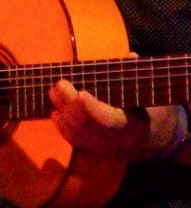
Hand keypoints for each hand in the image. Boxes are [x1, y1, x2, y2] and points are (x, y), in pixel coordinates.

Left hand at [48, 77, 178, 161]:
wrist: (153, 138)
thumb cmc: (147, 107)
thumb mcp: (148, 93)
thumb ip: (138, 76)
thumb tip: (130, 56)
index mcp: (135, 126)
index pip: (111, 120)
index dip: (94, 109)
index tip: (81, 94)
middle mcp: (119, 141)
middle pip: (90, 126)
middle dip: (72, 105)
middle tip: (60, 84)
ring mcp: (106, 148)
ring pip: (80, 134)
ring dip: (64, 112)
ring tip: (53, 91)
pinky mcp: (96, 151)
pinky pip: (76, 142)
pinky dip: (63, 127)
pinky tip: (55, 112)